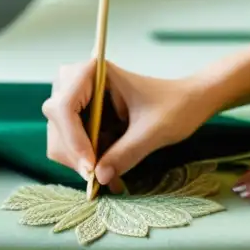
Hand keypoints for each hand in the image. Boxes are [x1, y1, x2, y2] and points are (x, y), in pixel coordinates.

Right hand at [42, 60, 211, 189]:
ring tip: (109, 177)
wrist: (192, 102)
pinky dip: (87, 161)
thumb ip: (126, 153)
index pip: (65, 106)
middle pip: (58, 122)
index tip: (90, 166)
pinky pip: (73, 143)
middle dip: (75, 153)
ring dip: (80, 161)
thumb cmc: (177, 105)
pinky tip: (108, 172)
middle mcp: (81, 82)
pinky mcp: (86, 117)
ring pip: (61, 136)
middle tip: (97, 178)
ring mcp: (81, 100)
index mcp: (94, 72)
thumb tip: (98, 177)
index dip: (73, 138)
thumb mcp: (154, 131)